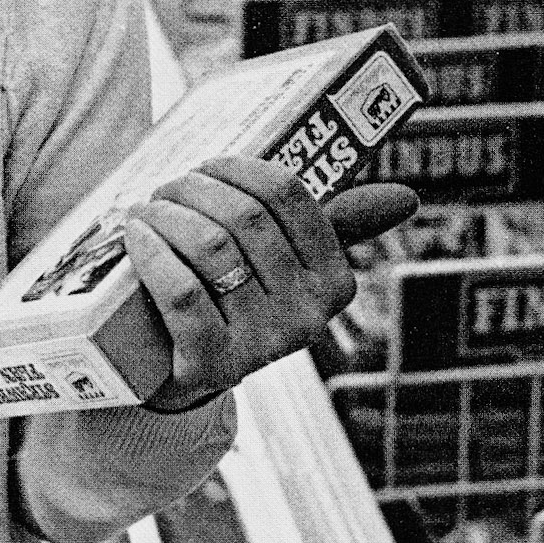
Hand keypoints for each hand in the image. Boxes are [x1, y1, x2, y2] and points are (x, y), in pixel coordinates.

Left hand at [127, 158, 418, 413]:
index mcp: (334, 282)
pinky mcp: (213, 366)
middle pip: (245, 217)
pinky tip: (135, 236)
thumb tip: (408, 197)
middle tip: (167, 189)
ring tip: (144, 211)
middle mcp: (308, 316)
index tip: (208, 166)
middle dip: (194, 189)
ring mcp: (262, 346)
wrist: (182, 377)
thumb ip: (337, 226)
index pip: (289, 193)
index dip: (240, 167)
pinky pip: (180, 292)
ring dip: (167, 216)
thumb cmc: (233, 298)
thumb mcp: (285, 264)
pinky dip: (152, 253)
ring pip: (210, 249)